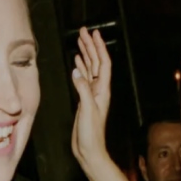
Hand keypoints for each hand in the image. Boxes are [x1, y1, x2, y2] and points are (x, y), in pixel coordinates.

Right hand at [71, 27, 110, 170]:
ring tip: (80, 41)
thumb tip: (77, 72)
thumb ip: (83, 90)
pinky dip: (80, 68)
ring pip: (89, 69)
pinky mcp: (83, 100)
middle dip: (91, 46)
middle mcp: (98, 90)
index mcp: (102, 90)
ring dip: (85, 54)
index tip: (94, 33)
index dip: (99, 48)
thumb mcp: (87, 110)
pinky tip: (76, 62)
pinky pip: (82, 79)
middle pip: (96, 63)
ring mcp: (91, 94)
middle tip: (84, 31)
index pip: (103, 64)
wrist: (88, 149)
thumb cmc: (91, 134)